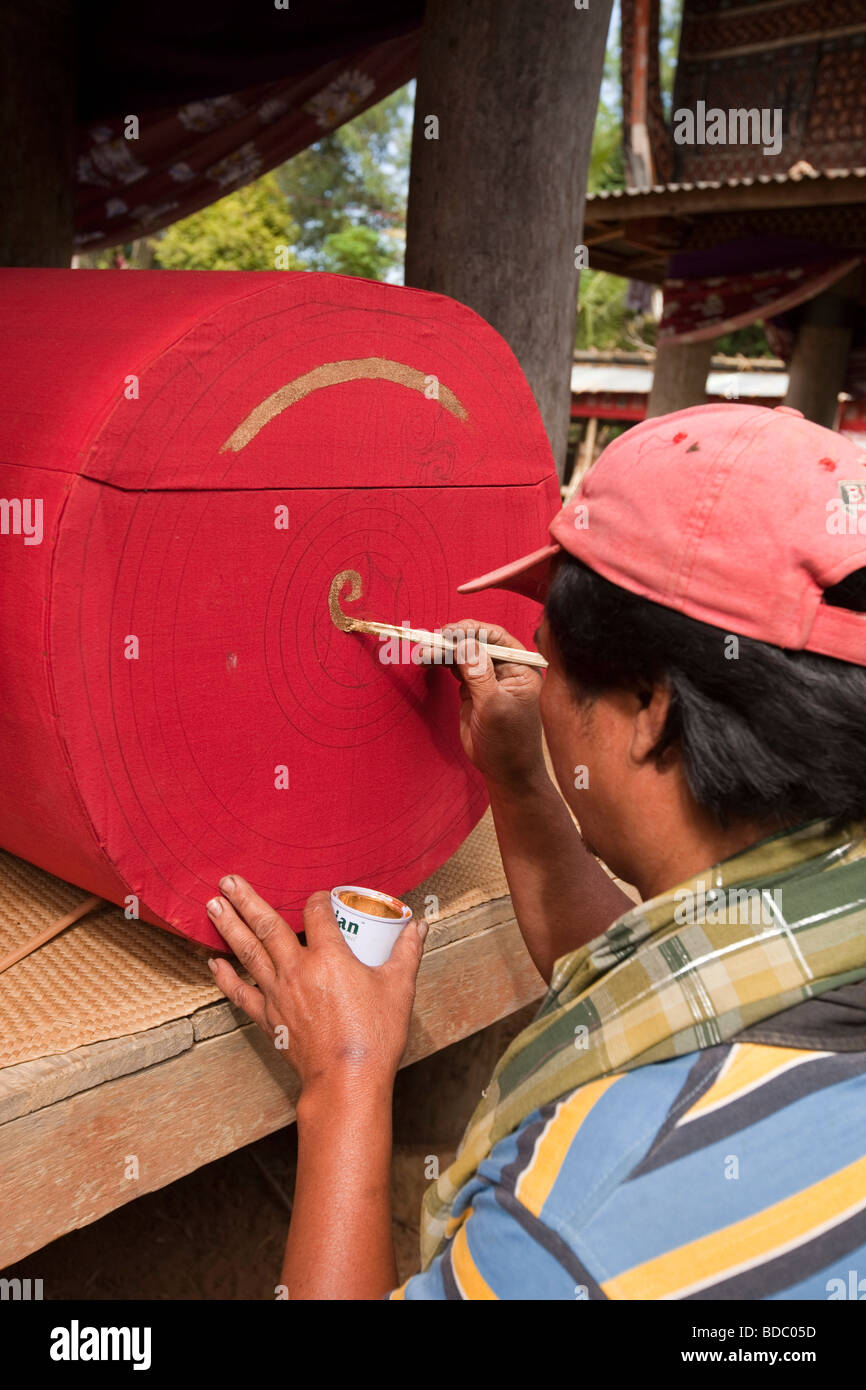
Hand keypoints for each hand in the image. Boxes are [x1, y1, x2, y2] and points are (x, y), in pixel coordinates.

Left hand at [205, 878, 425, 1096]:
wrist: (347, 1081)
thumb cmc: (374, 1035)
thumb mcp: (399, 987)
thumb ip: (407, 952)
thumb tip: (418, 927)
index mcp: (329, 957)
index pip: (316, 912)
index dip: (317, 898)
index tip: (319, 896)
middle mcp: (297, 969)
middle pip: (267, 925)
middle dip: (246, 900)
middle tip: (227, 880)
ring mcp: (278, 994)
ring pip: (248, 952)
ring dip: (229, 927)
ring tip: (212, 905)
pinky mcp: (269, 1018)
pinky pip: (241, 993)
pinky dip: (226, 977)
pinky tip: (214, 962)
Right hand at [439, 619, 546, 792]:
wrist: (505, 771)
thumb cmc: (508, 742)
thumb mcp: (494, 707)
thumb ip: (480, 674)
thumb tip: (465, 643)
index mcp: (521, 668)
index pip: (497, 639)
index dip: (472, 631)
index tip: (448, 632)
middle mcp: (506, 669)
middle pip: (477, 643)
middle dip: (453, 641)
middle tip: (430, 641)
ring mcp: (489, 679)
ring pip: (464, 655)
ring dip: (443, 651)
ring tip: (423, 652)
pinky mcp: (474, 690)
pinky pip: (457, 669)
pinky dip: (442, 663)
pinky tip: (428, 660)